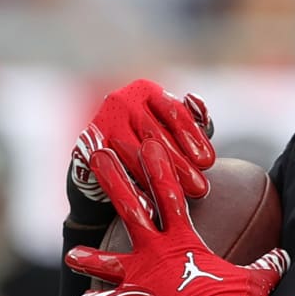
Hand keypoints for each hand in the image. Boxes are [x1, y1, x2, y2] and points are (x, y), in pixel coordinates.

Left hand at [66, 140, 289, 295]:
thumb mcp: (259, 279)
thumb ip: (267, 264)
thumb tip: (284, 257)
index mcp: (185, 241)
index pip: (170, 195)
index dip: (159, 169)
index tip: (149, 145)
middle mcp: (157, 254)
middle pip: (130, 211)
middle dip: (113, 182)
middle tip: (97, 158)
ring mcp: (140, 279)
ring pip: (107, 263)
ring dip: (89, 258)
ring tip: (72, 254)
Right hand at [67, 79, 216, 225]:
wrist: (112, 167)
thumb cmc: (153, 147)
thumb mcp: (176, 132)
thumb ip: (194, 123)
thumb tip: (199, 107)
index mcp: (147, 91)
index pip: (174, 111)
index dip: (193, 137)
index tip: (208, 162)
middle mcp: (121, 100)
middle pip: (155, 135)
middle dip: (180, 164)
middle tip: (200, 188)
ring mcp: (102, 122)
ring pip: (134, 153)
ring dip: (157, 178)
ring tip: (179, 198)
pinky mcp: (86, 147)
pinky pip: (113, 168)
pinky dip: (132, 188)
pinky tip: (149, 205)